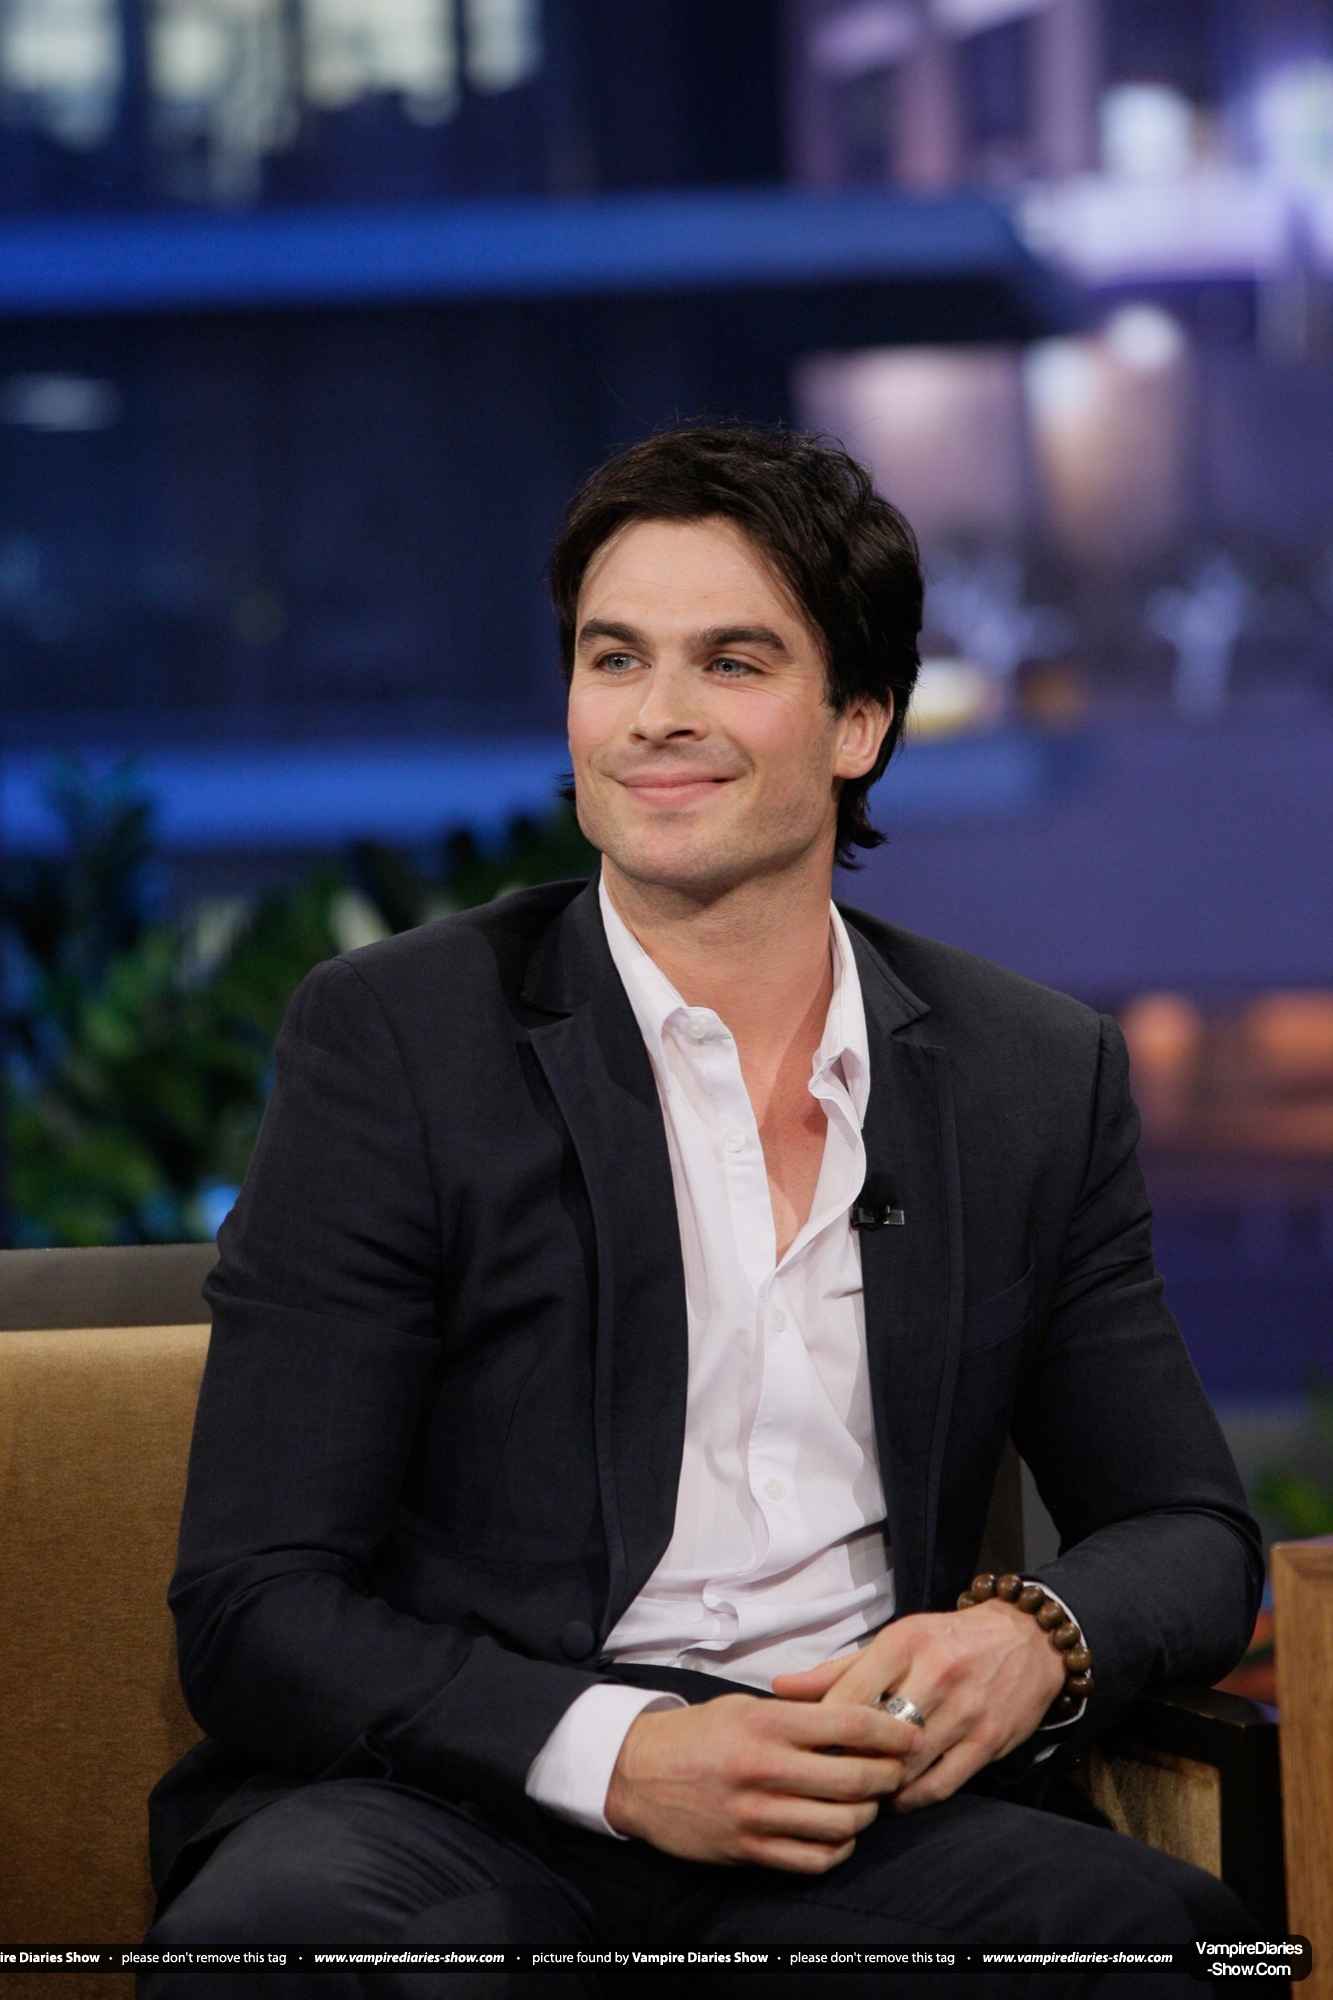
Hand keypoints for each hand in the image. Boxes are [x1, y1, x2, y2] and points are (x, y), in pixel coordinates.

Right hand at [604, 1691, 918, 1871]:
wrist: (637, 1774)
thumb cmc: (698, 1733)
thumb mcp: (744, 1706)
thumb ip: (796, 1714)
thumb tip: (856, 1717)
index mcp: (765, 1722)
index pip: (846, 1723)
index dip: (889, 1730)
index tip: (910, 1733)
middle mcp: (764, 1768)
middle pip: (854, 1778)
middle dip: (887, 1775)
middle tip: (895, 1771)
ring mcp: (756, 1814)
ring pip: (840, 1824)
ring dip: (866, 1814)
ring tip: (868, 1802)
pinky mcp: (747, 1850)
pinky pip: (812, 1859)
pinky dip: (838, 1849)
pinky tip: (839, 1834)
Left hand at [771, 1603, 1065, 1813]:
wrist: (1026, 1641)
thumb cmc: (945, 1640)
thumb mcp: (894, 1641)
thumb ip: (838, 1670)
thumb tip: (779, 1688)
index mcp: (904, 1643)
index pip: (850, 1695)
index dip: (822, 1730)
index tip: (805, 1748)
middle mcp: (936, 1673)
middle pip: (876, 1734)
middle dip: (848, 1762)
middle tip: (825, 1780)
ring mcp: (966, 1709)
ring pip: (907, 1765)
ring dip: (878, 1786)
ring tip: (855, 1793)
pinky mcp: (988, 1741)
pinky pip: (942, 1784)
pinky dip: (912, 1799)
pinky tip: (895, 1800)